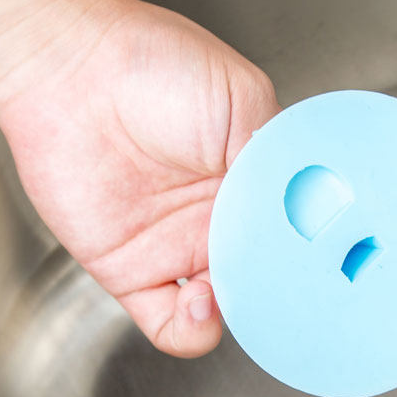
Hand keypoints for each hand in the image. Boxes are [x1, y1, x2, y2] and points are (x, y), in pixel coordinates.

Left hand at [0, 0, 279, 357]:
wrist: (73, 67)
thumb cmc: (154, 66)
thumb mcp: (245, 101)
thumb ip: (278, 159)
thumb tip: (308, 209)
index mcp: (252, 183)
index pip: (292, 235)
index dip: (307, 253)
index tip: (324, 262)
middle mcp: (218, 221)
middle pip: (263, 276)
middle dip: (278, 288)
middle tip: (286, 283)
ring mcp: (178, 249)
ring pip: (224, 307)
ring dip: (240, 310)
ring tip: (235, 286)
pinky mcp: (133, 272)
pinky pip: (168, 323)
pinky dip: (193, 330)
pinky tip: (200, 303)